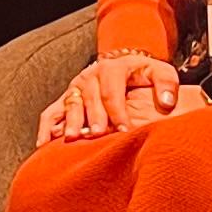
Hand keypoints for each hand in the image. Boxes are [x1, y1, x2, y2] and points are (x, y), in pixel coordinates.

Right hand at [39, 50, 184, 142]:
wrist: (124, 67)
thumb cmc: (144, 74)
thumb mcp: (160, 72)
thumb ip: (167, 84)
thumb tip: (167, 102)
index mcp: (112, 69)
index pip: (112, 92)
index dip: (118, 112)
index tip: (125, 130)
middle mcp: (90, 76)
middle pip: (89, 99)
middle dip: (94, 118)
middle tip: (98, 135)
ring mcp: (75, 88)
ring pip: (69, 105)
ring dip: (70, 121)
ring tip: (72, 138)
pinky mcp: (66, 99)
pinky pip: (51, 113)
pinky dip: (46, 128)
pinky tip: (44, 144)